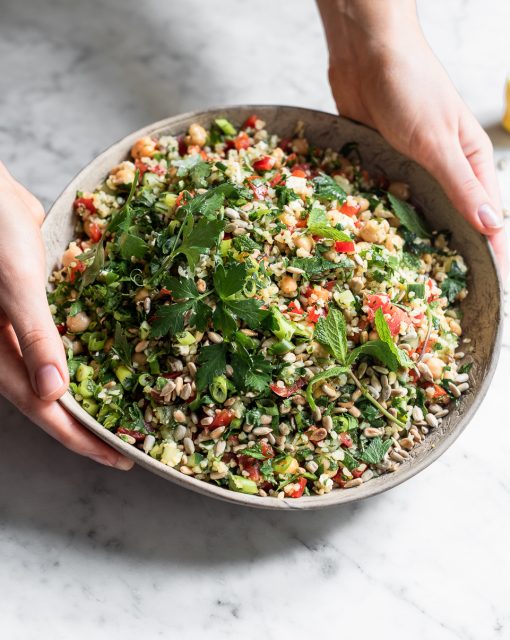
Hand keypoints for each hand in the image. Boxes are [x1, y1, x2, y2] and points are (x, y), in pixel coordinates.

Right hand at [0, 162, 132, 469]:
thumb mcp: (16, 288)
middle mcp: (14, 349)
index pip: (46, 410)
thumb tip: (55, 394)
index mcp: (2, 354)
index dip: (81, 437)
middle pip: (55, 400)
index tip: (118, 456)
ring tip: (127, 409)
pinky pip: (67, 342)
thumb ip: (34, 337)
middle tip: (131, 441)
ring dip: (92, 393)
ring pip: (62, 373)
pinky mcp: (41, 309)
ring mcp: (27, 331)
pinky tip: (113, 360)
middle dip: (91, 425)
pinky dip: (89, 356)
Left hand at [318, 0, 507, 277]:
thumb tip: (492, 225)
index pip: (488, 218)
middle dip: (446, 253)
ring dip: (411, 240)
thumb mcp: (439, 141)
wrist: (368, 52)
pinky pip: (385, 198)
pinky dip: (381, 217)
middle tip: (438, 292)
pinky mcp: (381, 163)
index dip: (491, 254)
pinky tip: (373, 241)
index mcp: (471, 162)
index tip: (490, 289)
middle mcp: (443, 169)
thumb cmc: (411, 86)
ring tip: (405, 276)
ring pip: (416, 213)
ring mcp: (410, 168)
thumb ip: (462, 185)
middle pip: (451, 221)